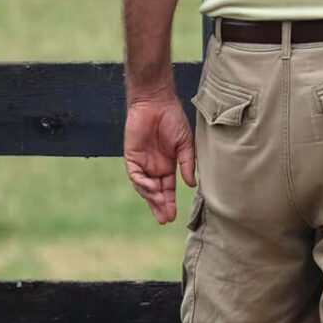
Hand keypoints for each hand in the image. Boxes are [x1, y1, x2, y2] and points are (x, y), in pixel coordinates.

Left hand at [124, 92, 196, 223]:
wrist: (156, 103)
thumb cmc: (173, 120)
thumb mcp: (186, 144)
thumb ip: (187, 164)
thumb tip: (191, 185)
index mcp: (167, 165)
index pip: (167, 189)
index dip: (169, 203)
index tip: (174, 218)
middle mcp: (154, 167)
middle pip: (155, 192)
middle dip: (159, 206)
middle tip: (165, 219)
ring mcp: (142, 162)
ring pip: (144, 186)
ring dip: (152, 197)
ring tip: (161, 207)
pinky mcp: (131, 156)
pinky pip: (135, 175)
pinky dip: (143, 183)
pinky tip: (152, 189)